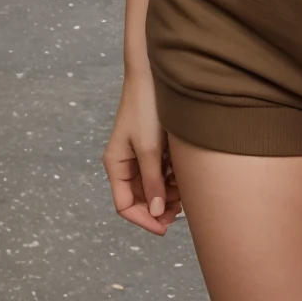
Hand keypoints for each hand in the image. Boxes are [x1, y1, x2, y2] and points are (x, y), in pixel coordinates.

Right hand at [103, 72, 180, 234]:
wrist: (153, 73)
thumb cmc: (146, 107)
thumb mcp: (150, 148)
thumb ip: (152, 181)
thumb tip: (156, 212)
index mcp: (116, 165)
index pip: (125, 206)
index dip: (144, 220)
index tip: (165, 227)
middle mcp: (125, 162)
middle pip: (139, 198)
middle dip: (158, 208)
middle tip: (180, 212)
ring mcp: (139, 154)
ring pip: (152, 186)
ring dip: (168, 194)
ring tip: (185, 195)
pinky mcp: (153, 145)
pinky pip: (160, 171)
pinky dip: (171, 178)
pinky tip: (185, 179)